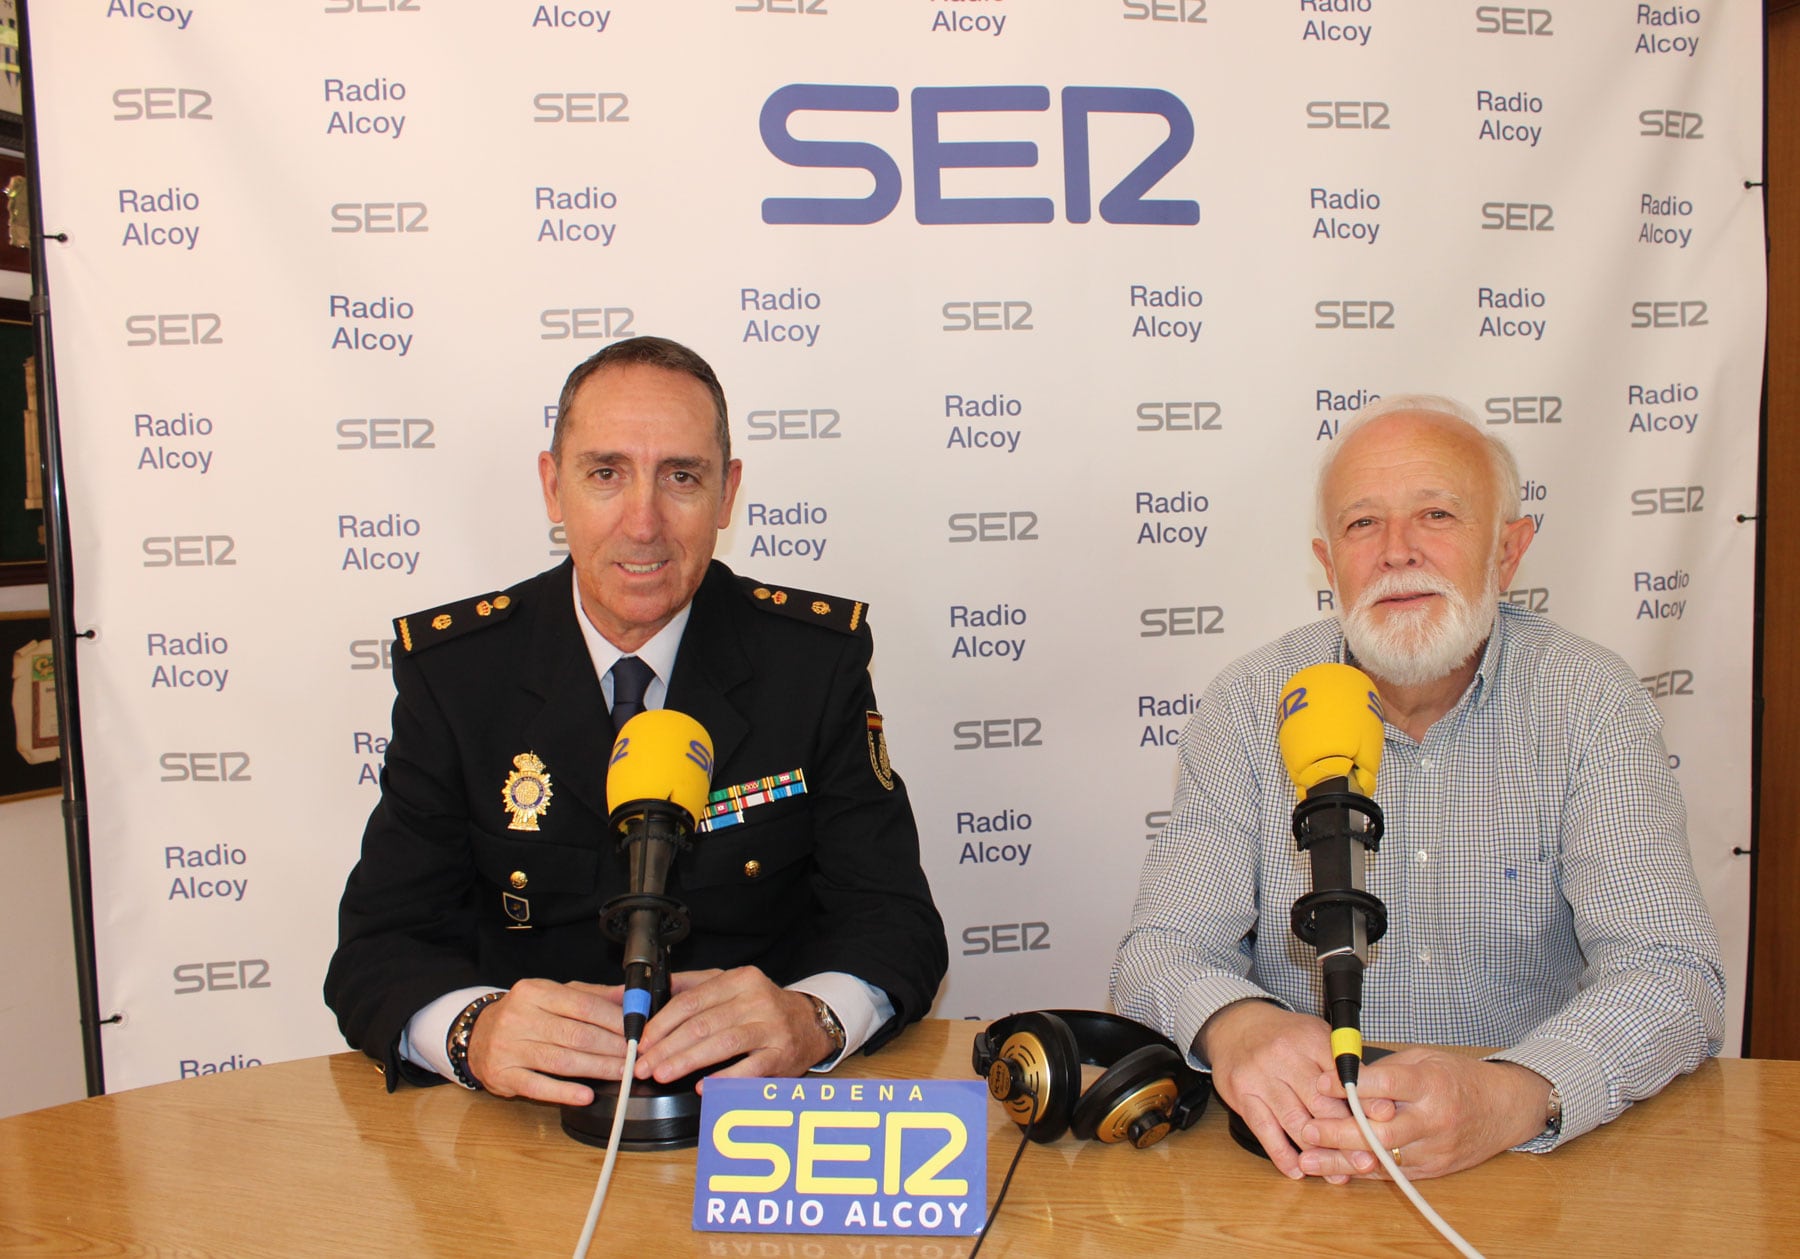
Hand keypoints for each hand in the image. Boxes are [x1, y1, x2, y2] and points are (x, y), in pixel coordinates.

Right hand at [463, 978, 629, 1104]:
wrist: (478, 1035)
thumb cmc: (524, 1014)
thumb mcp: (553, 995)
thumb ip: (591, 995)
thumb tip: (629, 997)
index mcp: (535, 992)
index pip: (583, 1005)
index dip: (614, 1020)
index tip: (637, 1031)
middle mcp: (519, 1017)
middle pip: (576, 1034)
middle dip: (611, 1047)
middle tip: (635, 1056)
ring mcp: (509, 1048)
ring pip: (562, 1061)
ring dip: (597, 1068)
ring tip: (622, 1073)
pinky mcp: (503, 1075)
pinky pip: (538, 1086)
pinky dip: (565, 1092)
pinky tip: (586, 1095)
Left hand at [635, 967, 832, 1087]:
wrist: (810, 1023)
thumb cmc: (762, 1007)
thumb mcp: (731, 985)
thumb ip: (692, 986)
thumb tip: (650, 992)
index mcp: (739, 980)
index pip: (691, 1001)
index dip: (662, 1023)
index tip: (642, 1041)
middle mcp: (756, 1000)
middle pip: (702, 1023)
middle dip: (667, 1047)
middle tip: (644, 1065)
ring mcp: (771, 1027)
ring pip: (722, 1043)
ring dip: (687, 1061)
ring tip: (664, 1074)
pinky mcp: (781, 1054)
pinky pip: (749, 1068)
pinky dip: (724, 1078)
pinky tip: (702, 1086)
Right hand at [1200, 1000, 1392, 1181]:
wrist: (1237, 1026)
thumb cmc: (1285, 1037)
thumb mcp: (1317, 1036)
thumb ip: (1344, 1065)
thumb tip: (1377, 1102)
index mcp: (1310, 1040)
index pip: (1342, 1076)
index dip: (1364, 1102)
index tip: (1384, 1121)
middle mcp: (1285, 1057)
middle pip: (1321, 1105)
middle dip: (1345, 1137)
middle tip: (1365, 1161)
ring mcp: (1261, 1076)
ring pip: (1295, 1122)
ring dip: (1318, 1153)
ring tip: (1337, 1174)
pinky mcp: (1242, 1094)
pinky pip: (1264, 1129)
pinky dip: (1282, 1154)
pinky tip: (1297, 1170)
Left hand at [1298, 1050, 1551, 1179]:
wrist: (1504, 1108)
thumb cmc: (1459, 1077)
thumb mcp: (1424, 1058)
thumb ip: (1386, 1069)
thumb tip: (1342, 1076)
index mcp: (1432, 1084)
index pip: (1388, 1084)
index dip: (1352, 1085)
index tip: (1321, 1083)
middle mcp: (1434, 1119)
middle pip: (1381, 1130)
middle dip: (1339, 1132)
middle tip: (1307, 1130)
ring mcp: (1435, 1148)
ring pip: (1383, 1159)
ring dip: (1342, 1160)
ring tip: (1309, 1159)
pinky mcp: (1434, 1169)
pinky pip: (1393, 1173)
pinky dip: (1362, 1171)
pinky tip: (1335, 1169)